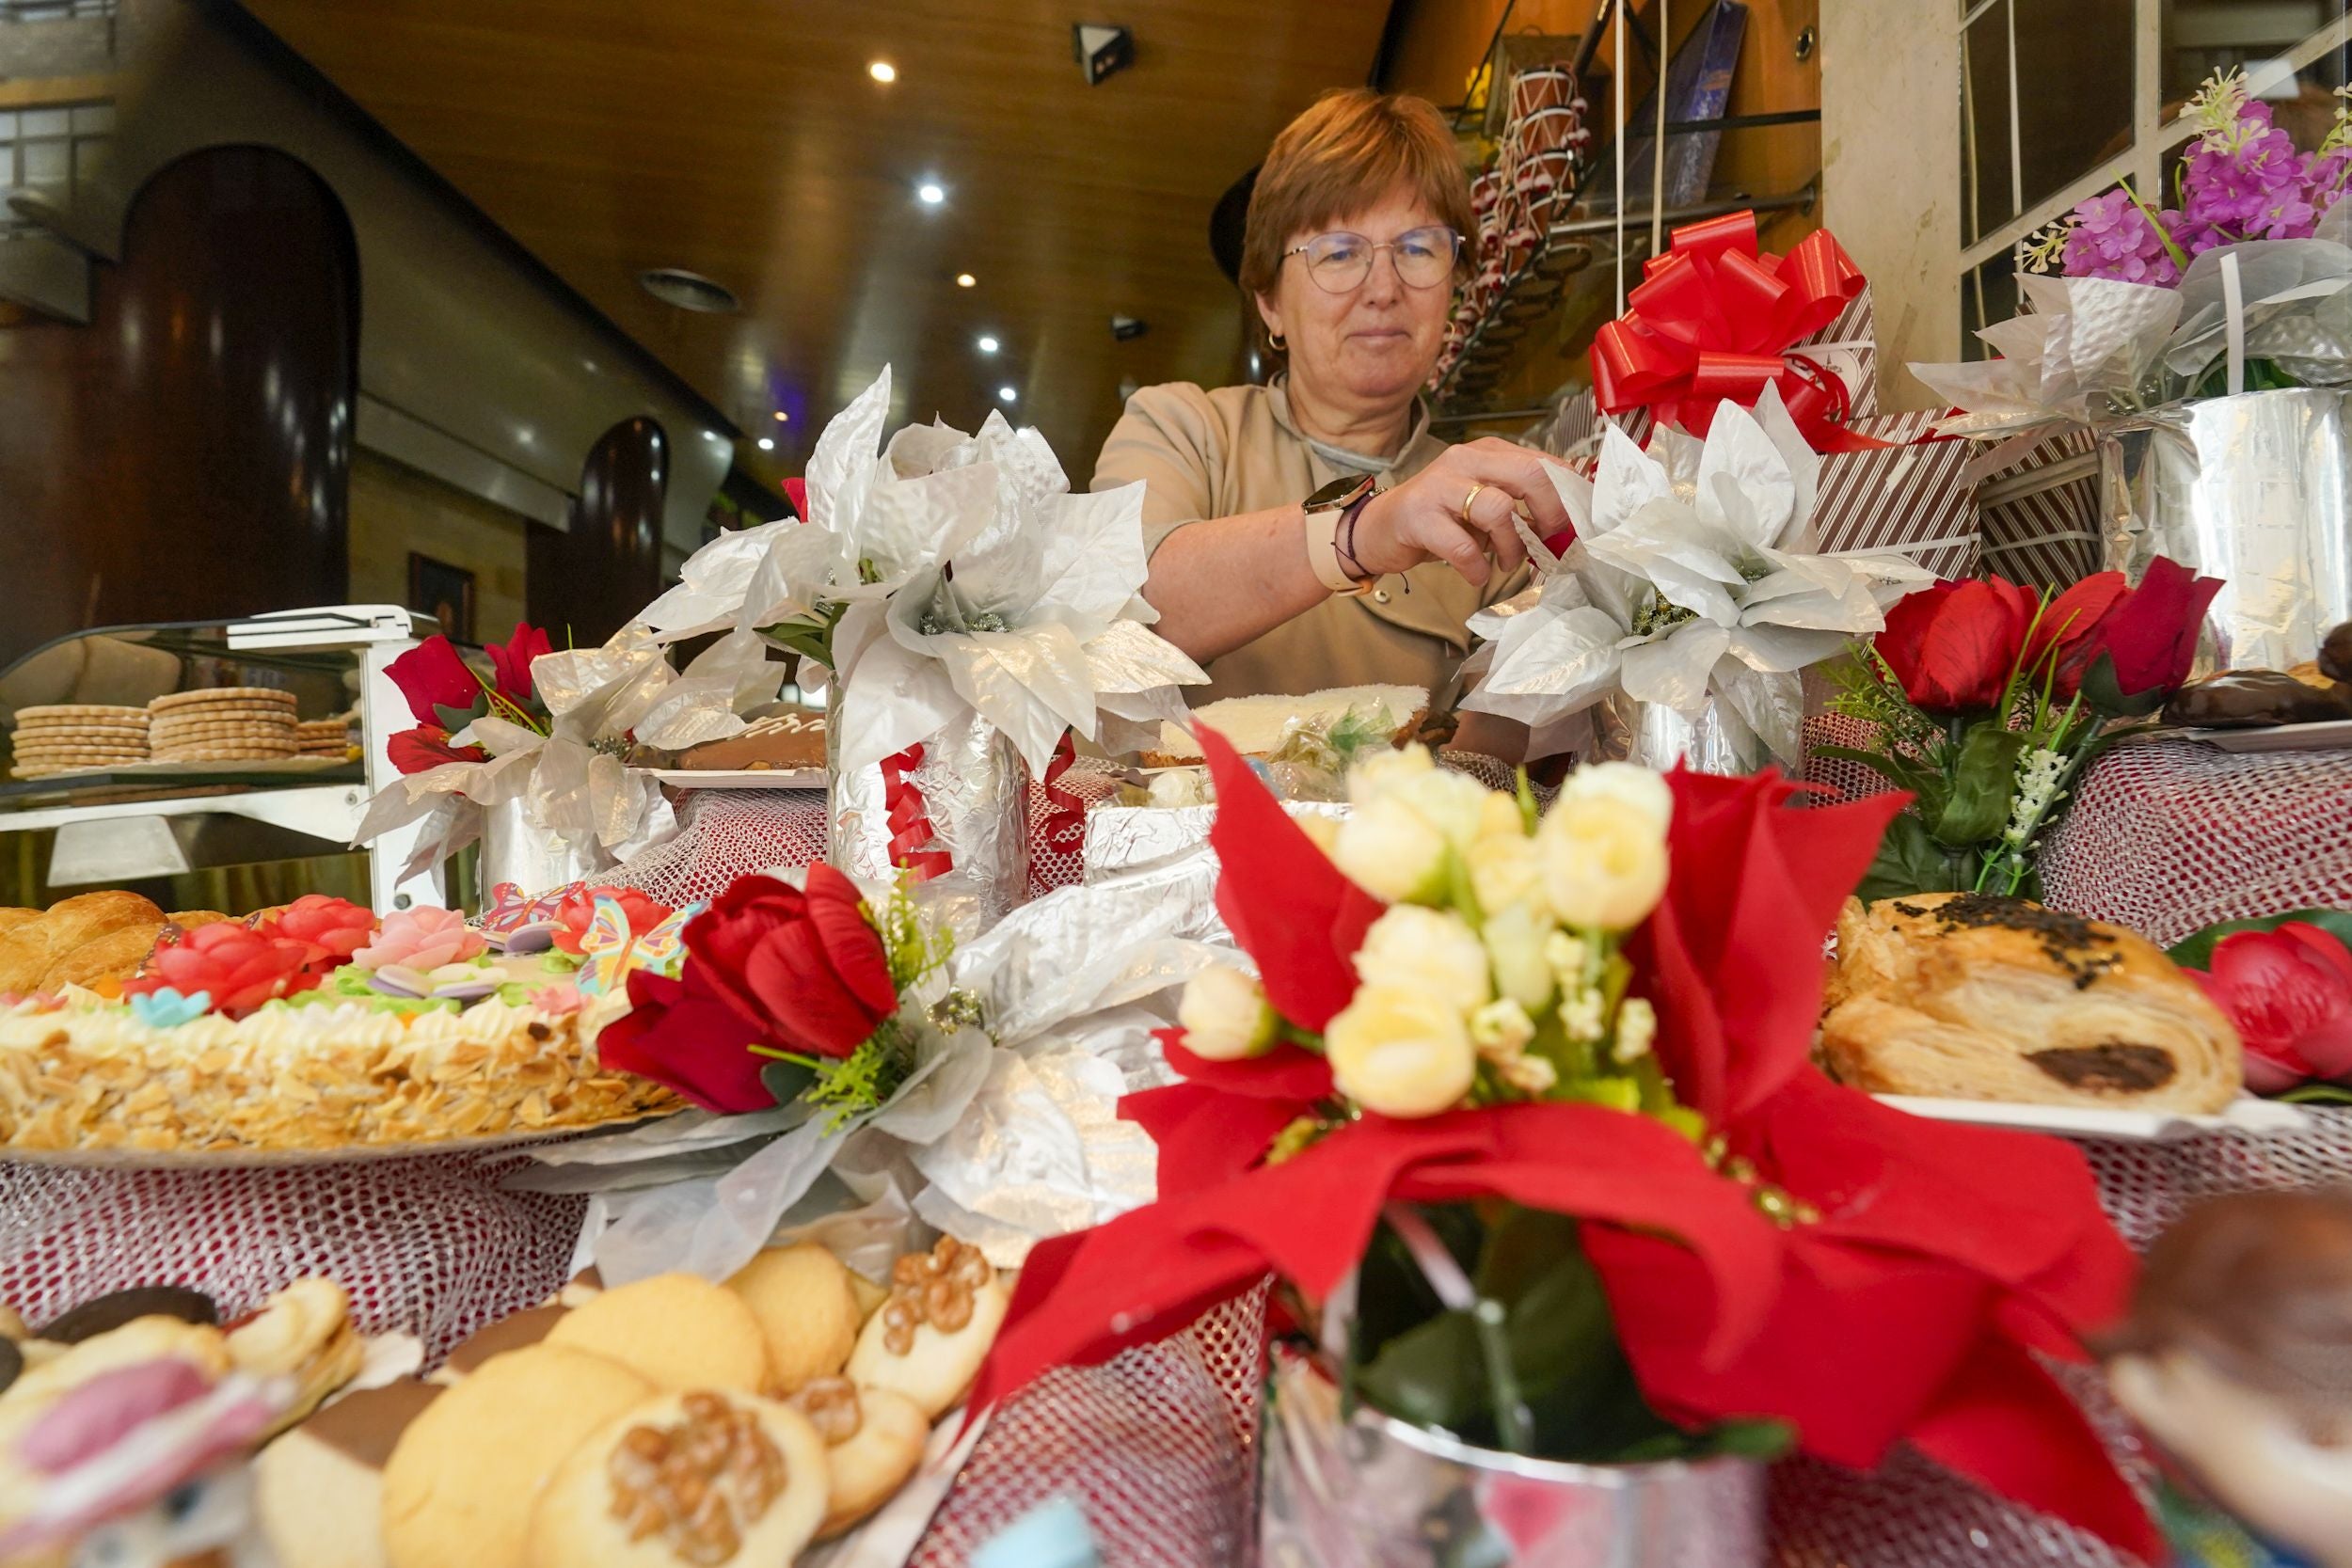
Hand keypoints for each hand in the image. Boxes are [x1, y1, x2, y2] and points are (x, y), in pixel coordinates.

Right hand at [1348, 439, 1572, 586]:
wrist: (1379, 529)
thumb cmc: (1439, 519)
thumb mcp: (1483, 503)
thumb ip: (1519, 503)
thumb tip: (1566, 522)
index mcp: (1488, 453)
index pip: (1543, 462)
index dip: (1567, 496)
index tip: (1573, 526)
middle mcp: (1466, 460)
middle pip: (1529, 474)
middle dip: (1549, 513)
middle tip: (1546, 541)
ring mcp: (1440, 485)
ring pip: (1499, 509)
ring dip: (1511, 546)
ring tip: (1507, 563)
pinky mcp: (1419, 516)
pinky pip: (1462, 546)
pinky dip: (1476, 567)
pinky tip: (1476, 574)